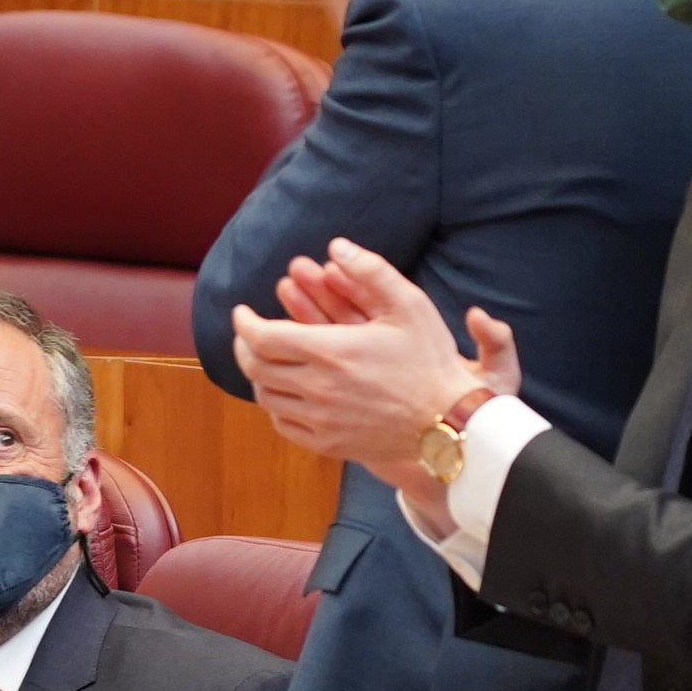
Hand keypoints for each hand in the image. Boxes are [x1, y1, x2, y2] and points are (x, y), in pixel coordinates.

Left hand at [231, 238, 518, 459]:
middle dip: (244, 346)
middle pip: (254, 367)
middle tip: (248, 334)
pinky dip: (276, 406)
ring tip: (266, 361)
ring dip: (259, 376)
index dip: (244, 322)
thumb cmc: (431, 361)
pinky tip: (285, 393)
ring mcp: (320, 420)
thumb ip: (371, 271)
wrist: (449, 424)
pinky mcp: (328, 444)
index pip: (261, 337)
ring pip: (266, 397)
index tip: (241, 312)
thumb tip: (336, 246)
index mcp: (330, 351)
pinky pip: (284, 425)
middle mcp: (317, 388)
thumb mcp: (409, 305)